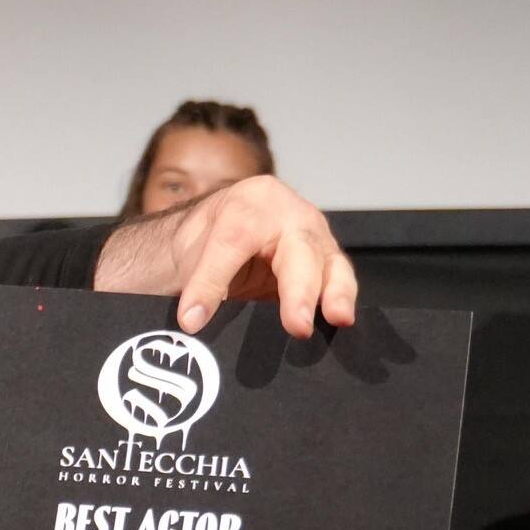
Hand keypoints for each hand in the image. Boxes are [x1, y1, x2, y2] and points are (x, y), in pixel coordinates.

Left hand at [96, 174, 357, 338]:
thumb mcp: (188, 253)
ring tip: (338, 319)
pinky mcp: (328, 261)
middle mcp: (288, 213)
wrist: (223, 228)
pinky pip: (340, 279)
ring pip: (330, 263)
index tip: (192, 320)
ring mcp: (314, 236)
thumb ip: (192, 282)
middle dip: (298, 290)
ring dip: (335, 294)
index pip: (230, 242)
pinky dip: (341, 300)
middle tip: (296, 326)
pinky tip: (341, 323)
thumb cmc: (206, 238)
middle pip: (297, 249)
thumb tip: (192, 322)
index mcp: (247, 203)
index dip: (210, 283)